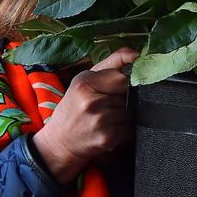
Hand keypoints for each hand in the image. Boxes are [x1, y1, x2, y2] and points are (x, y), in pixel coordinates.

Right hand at [32, 47, 137, 182]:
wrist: (59, 143)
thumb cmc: (74, 107)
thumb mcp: (85, 80)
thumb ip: (112, 63)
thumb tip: (137, 53)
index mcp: (85, 82)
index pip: (124, 78)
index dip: (127, 83)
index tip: (121, 88)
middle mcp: (92, 101)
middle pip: (129, 95)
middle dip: (125, 99)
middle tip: (109, 105)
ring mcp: (100, 121)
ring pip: (131, 111)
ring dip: (125, 115)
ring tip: (108, 117)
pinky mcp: (108, 138)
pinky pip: (130, 127)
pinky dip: (124, 129)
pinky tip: (110, 128)